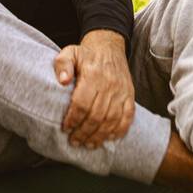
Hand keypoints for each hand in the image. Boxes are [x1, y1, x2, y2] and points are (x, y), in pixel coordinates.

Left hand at [55, 30, 135, 147]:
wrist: (109, 47)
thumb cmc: (86, 54)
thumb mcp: (70, 52)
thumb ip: (62, 64)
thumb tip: (62, 81)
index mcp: (93, 75)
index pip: (82, 103)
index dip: (74, 118)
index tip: (66, 128)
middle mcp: (109, 84)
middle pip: (97, 115)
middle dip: (84, 132)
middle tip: (74, 141)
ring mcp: (122, 91)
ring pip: (112, 119)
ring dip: (100, 135)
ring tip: (89, 144)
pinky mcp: (130, 95)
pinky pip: (128, 116)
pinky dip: (120, 130)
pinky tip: (109, 139)